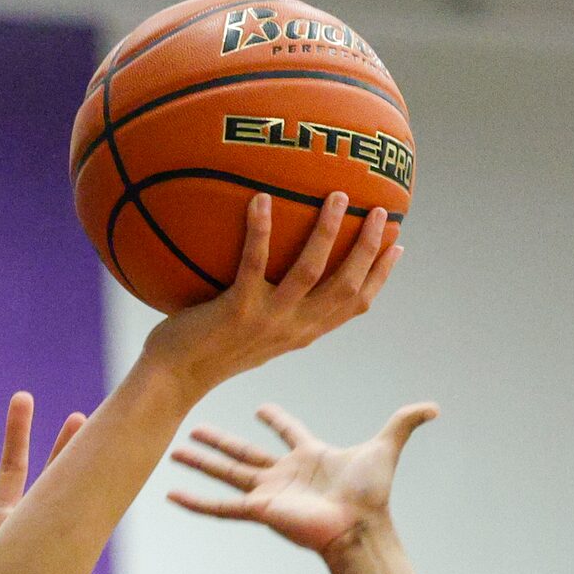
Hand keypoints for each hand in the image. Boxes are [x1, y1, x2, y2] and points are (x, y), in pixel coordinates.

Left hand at [143, 192, 399, 403]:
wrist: (176, 378)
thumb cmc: (206, 346)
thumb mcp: (252, 327)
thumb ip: (272, 302)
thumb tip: (274, 262)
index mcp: (303, 333)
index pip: (354, 305)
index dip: (380, 277)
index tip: (397, 246)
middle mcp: (294, 329)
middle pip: (345, 287)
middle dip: (368, 250)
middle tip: (381, 212)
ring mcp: (268, 320)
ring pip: (310, 273)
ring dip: (328, 233)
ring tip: (338, 196)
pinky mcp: (238, 311)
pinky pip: (253, 264)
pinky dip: (259, 231)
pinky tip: (260, 197)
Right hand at [167, 400, 436, 556]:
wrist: (359, 528)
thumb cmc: (371, 494)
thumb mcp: (385, 446)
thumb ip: (405, 423)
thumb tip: (434, 406)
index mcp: (310, 455)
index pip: (289, 431)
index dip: (277, 418)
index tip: (261, 407)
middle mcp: (285, 474)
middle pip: (245, 453)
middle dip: (220, 441)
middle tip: (194, 427)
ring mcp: (270, 492)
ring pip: (227, 474)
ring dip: (201, 463)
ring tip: (174, 450)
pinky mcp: (260, 510)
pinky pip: (222, 507)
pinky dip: (196, 502)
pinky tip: (171, 496)